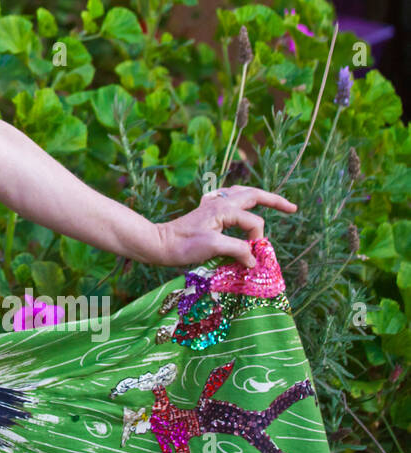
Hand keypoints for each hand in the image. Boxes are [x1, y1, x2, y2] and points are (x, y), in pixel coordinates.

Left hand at [153, 185, 296, 268]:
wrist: (159, 244)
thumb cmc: (183, 245)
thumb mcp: (213, 247)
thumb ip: (238, 250)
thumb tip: (254, 259)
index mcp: (223, 208)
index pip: (253, 222)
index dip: (256, 240)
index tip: (250, 258)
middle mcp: (219, 202)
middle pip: (253, 194)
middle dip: (274, 200)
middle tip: (292, 208)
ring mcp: (211, 204)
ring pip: (241, 193)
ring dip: (258, 196)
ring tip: (272, 202)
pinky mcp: (205, 211)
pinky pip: (228, 198)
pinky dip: (240, 199)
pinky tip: (240, 205)